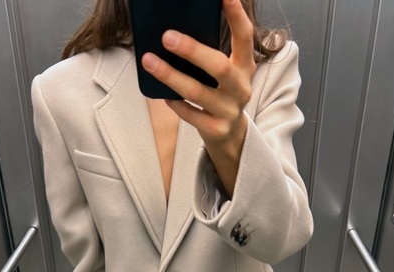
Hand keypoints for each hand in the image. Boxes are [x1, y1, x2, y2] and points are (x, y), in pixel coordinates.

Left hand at [141, 0, 255, 145]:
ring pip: (197, 92)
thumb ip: (209, 56)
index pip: (244, 37)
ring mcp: (229, 110)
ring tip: (149, 61)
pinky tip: (162, 94)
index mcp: (244, 66)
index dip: (236, 17)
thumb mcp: (225, 73)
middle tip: (167, 37)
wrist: (231, 133)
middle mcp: (241, 88)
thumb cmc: (221, 93)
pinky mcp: (216, 129)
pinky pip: (190, 114)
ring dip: (171, 76)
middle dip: (192, 51)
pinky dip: (175, 103)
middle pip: (218, 67)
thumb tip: (174, 35)